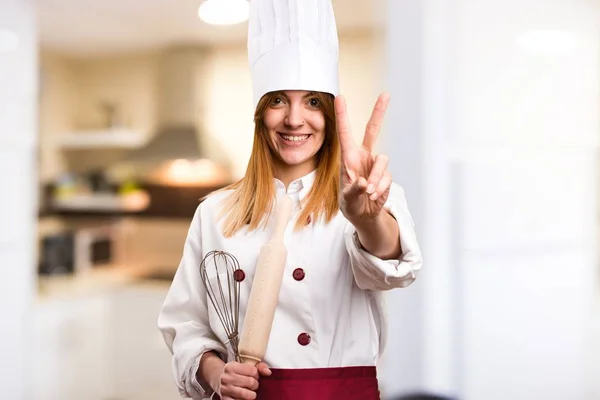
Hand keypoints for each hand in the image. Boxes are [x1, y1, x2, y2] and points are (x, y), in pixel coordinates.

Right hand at [217, 361, 270, 399]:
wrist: (219, 379)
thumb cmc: (236, 373)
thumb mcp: (245, 366)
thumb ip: (259, 367)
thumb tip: (268, 372)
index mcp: (231, 367)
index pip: (253, 371)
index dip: (256, 374)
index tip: (254, 376)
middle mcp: (226, 378)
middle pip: (251, 382)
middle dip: (255, 384)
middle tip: (252, 384)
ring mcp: (225, 390)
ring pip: (246, 394)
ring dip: (251, 394)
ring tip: (249, 391)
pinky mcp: (225, 399)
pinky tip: (244, 397)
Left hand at [335, 93, 391, 223]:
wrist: (363, 214)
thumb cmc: (350, 202)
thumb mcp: (346, 198)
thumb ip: (353, 190)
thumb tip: (364, 183)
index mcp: (348, 156)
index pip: (345, 132)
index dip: (342, 115)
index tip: (340, 97)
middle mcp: (363, 156)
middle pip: (373, 129)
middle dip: (379, 112)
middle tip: (385, 94)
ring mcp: (376, 164)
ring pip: (382, 161)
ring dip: (375, 178)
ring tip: (367, 191)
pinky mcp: (386, 175)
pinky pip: (386, 177)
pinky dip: (380, 188)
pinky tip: (373, 196)